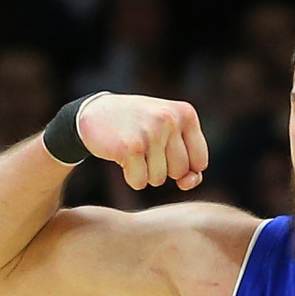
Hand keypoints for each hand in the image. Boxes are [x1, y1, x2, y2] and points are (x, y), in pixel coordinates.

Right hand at [76, 93, 208, 190]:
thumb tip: (189, 183)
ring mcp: (151, 132)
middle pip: (180, 173)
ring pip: (159, 179)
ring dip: (145, 172)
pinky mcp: (131, 147)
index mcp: (186, 114)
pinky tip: (122, 157)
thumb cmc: (139, 127)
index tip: (166, 150)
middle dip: (163, 169)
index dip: (183, 166)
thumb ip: (188, 161)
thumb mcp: (169, 134)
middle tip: (145, 148)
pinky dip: (131, 177)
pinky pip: (140, 182)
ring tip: (134, 150)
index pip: (200, 162)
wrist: (94, 112)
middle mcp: (170, 119)